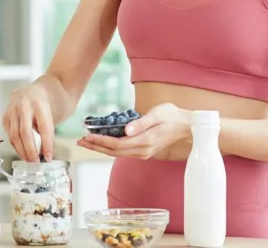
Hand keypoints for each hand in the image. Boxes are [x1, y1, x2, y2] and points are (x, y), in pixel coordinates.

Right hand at [2, 83, 54, 161]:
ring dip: (22, 150)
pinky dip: (15, 145)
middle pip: (26, 132)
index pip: (44, 128)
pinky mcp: (6, 114)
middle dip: (31, 150)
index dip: (46, 144)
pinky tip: (22, 151)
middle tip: (36, 161)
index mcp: (40, 103)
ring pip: (15, 135)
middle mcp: (25, 105)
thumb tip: (46, 153)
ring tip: (29, 159)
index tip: (49, 156)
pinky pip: (9, 133)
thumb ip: (49, 131)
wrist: (41, 88)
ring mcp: (13, 109)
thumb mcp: (55, 113)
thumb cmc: (50, 102)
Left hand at [77, 103, 191, 159]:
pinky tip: (103, 143)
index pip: (117, 144)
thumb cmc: (173, 116)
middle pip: (114, 152)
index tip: (88, 136)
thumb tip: (126, 130)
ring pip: (117, 153)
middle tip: (80, 141)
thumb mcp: (158, 114)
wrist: (188, 127)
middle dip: (96, 146)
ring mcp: (144, 153)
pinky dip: (110, 148)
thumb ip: (141, 122)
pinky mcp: (144, 151)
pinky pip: (123, 152)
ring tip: (87, 142)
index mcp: (145, 141)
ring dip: (101, 148)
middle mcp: (143, 151)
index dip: (101, 141)